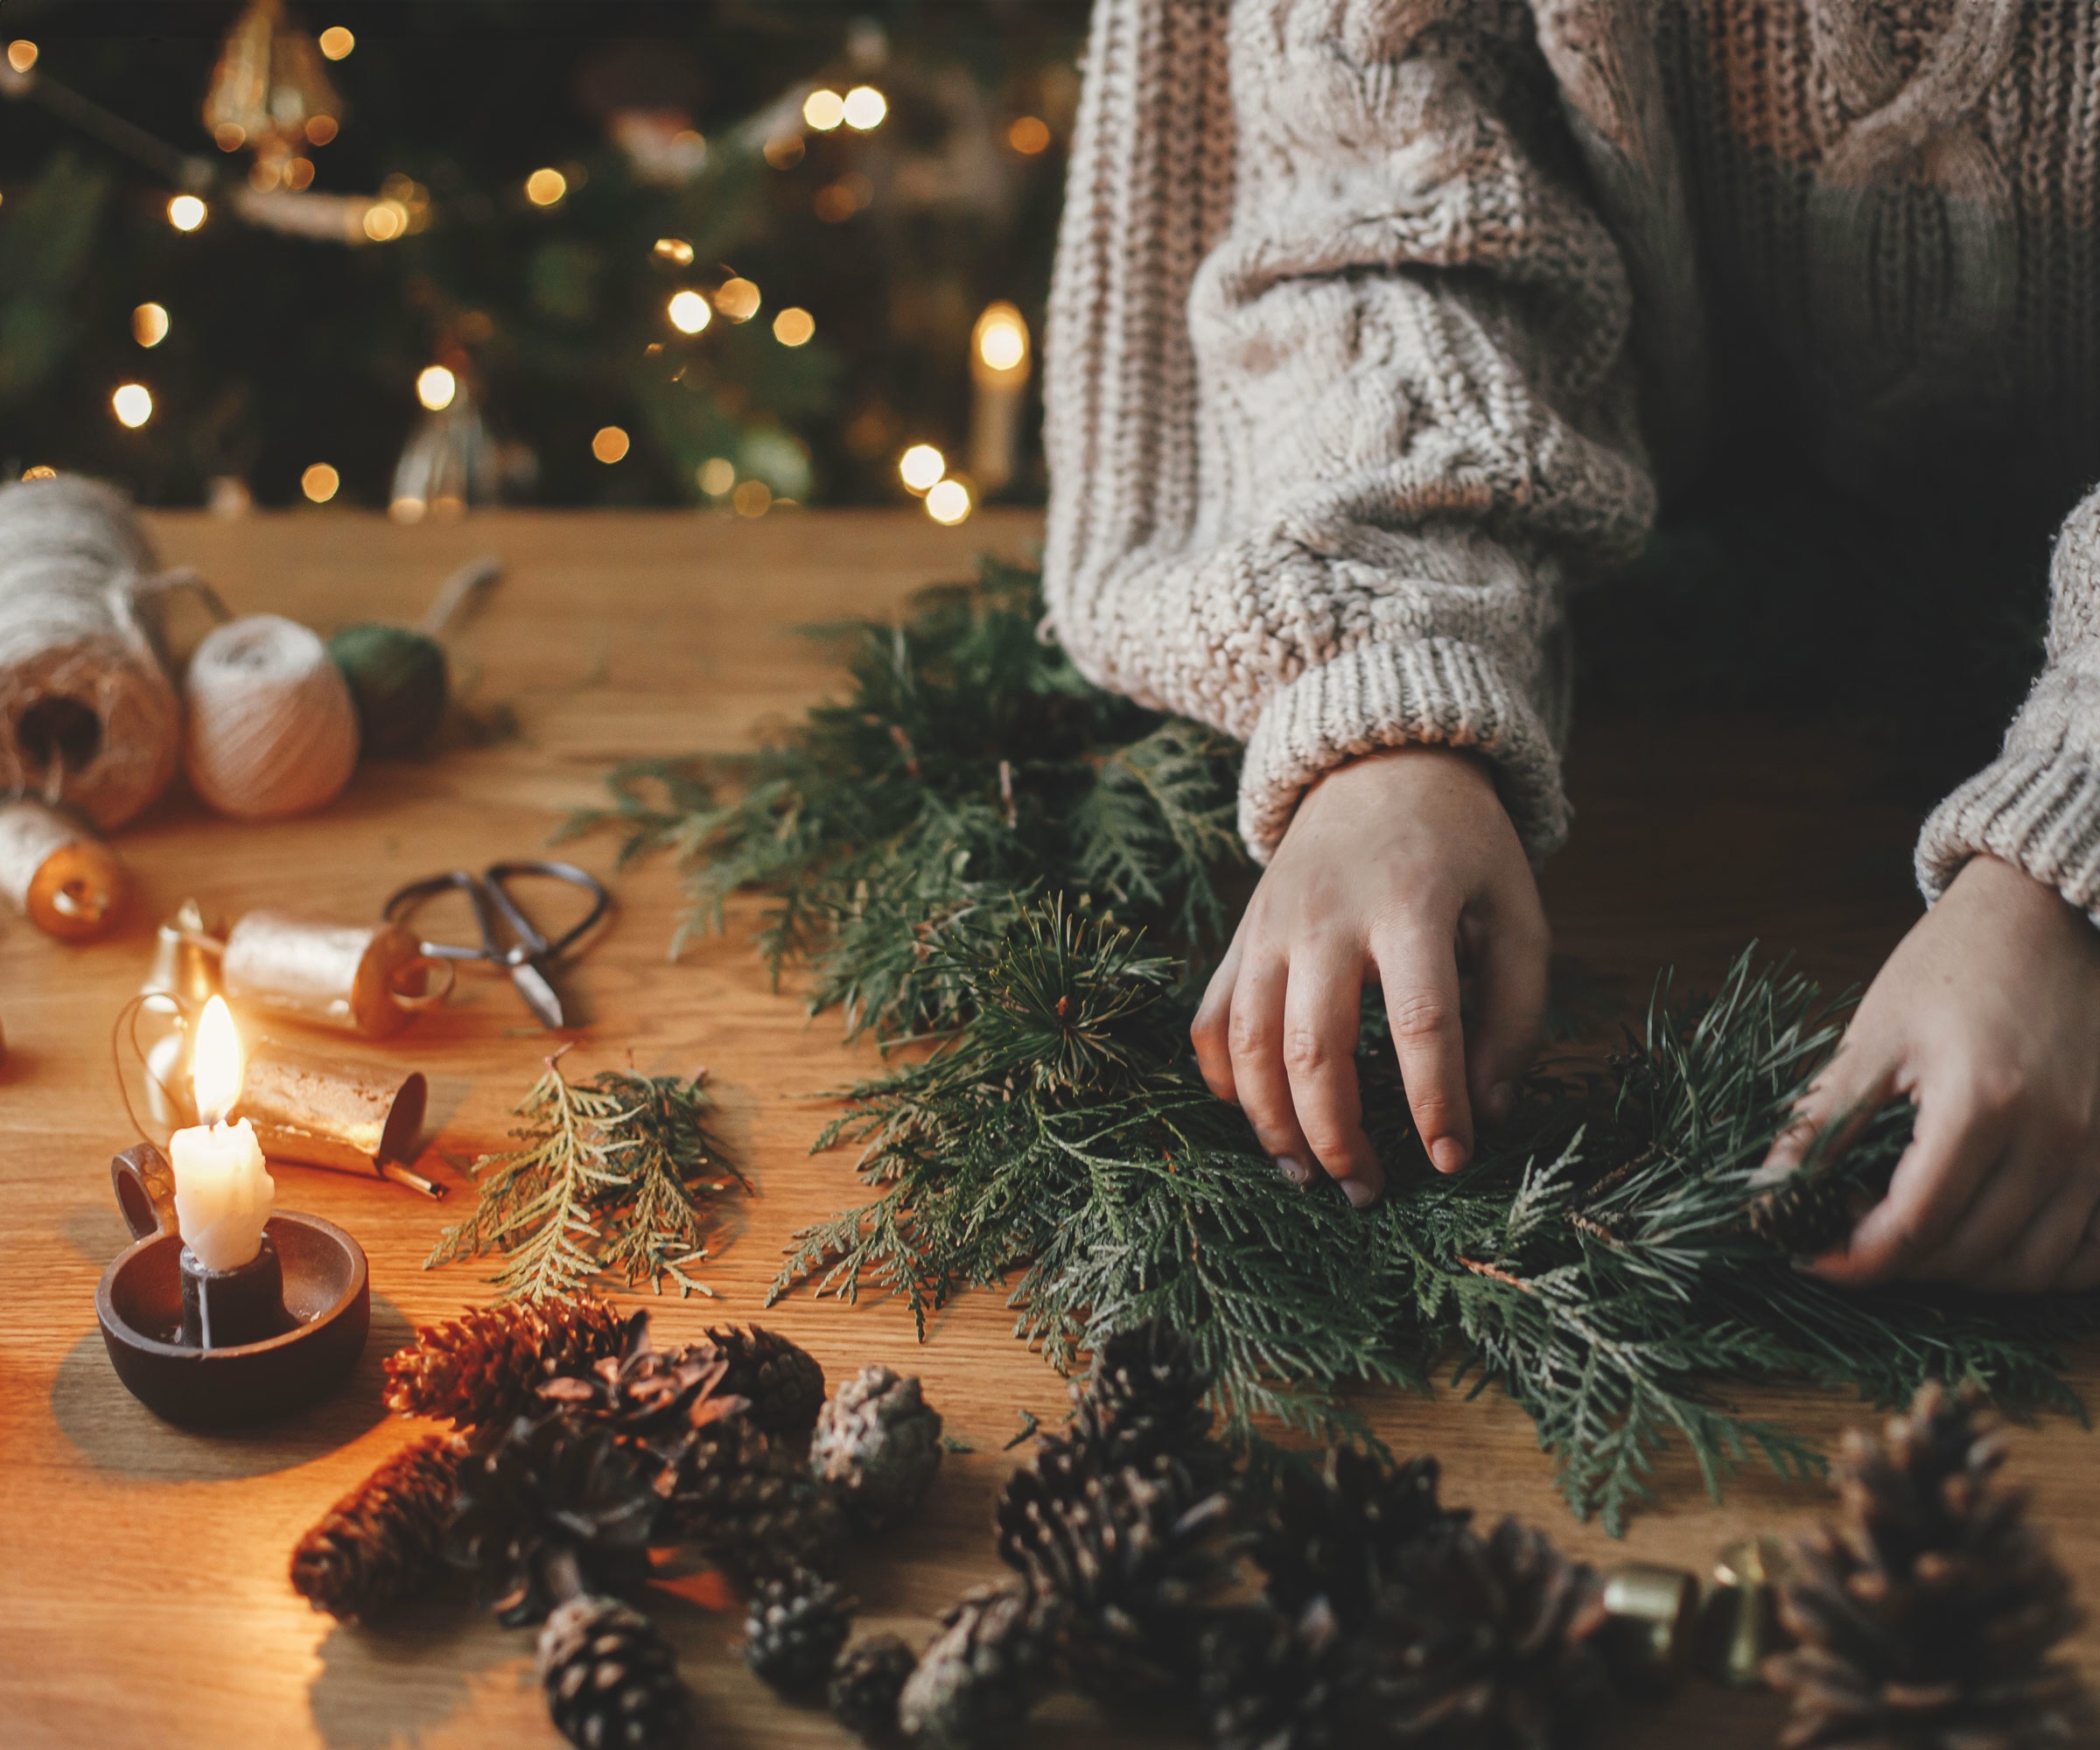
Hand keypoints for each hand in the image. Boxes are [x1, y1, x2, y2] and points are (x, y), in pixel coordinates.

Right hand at [1190, 746, 1548, 1204]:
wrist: (1381, 764)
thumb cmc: (1464, 851)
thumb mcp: (1518, 913)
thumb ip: (1515, 1014)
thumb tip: (1486, 1113)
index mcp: (1412, 903)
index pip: (1421, 1021)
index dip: (1434, 1103)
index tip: (1451, 1161)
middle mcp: (1327, 915)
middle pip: (1314, 1047)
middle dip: (1338, 1137)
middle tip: (1370, 1194)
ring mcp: (1270, 924)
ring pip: (1249, 1044)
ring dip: (1272, 1124)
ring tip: (1308, 1176)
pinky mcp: (1241, 935)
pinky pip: (1211, 1020)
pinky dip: (1221, 1079)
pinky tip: (1259, 1119)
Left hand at [1771, 855, 2099, 1291]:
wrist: (2042, 913)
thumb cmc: (1950, 966)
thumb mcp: (1871, 1037)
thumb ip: (1820, 1122)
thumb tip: (1765, 1196)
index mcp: (1981, 1103)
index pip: (1913, 1226)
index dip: (1853, 1259)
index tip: (1809, 1258)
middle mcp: (2056, 1137)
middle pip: (1971, 1254)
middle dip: (1899, 1265)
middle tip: (1852, 1237)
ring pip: (2033, 1267)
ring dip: (1965, 1273)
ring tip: (1912, 1240)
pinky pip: (2092, 1251)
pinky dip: (2039, 1265)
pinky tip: (1988, 1240)